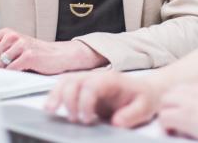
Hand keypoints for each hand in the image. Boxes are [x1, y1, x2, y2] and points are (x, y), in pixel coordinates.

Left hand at [0, 28, 106, 73]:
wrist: (58, 55)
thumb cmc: (35, 52)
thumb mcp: (14, 46)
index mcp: (7, 32)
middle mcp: (13, 36)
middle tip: (5, 65)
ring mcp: (21, 44)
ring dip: (4, 70)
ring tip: (16, 66)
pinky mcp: (29, 55)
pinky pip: (11, 69)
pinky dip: (14, 73)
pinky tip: (22, 69)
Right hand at [45, 70, 163, 126]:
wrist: (146, 91)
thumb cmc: (145, 98)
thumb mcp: (145, 107)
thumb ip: (132, 114)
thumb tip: (116, 121)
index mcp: (112, 80)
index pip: (92, 85)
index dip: (85, 102)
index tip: (87, 120)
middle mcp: (98, 77)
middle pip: (75, 80)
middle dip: (68, 99)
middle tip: (73, 119)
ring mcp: (89, 81)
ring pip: (66, 81)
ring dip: (56, 95)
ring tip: (51, 110)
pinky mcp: (83, 88)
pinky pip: (64, 86)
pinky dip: (55, 95)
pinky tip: (51, 106)